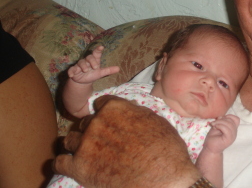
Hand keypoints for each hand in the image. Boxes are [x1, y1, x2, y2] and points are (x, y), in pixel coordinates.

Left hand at [54, 95, 200, 187]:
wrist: (164, 175)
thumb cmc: (165, 148)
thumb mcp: (153, 120)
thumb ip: (134, 113)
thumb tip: (128, 110)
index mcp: (114, 108)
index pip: (101, 103)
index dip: (105, 113)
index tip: (109, 121)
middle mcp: (96, 122)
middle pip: (85, 122)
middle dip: (92, 130)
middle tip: (102, 142)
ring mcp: (86, 145)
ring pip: (69, 140)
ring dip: (76, 145)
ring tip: (85, 153)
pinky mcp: (79, 168)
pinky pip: (59, 163)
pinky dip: (63, 164)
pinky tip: (70, 166)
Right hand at [68, 46, 119, 83]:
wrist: (83, 81)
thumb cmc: (92, 74)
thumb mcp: (101, 73)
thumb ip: (108, 70)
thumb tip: (118, 68)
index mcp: (94, 60)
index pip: (96, 53)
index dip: (98, 49)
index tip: (101, 47)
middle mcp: (87, 61)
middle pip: (89, 57)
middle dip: (92, 61)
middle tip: (95, 67)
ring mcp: (80, 65)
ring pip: (81, 62)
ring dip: (83, 66)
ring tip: (85, 70)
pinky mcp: (74, 70)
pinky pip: (72, 69)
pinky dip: (71, 71)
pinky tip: (72, 74)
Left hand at [203, 114, 239, 153]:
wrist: (210, 148)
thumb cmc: (213, 137)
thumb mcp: (218, 126)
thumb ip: (221, 121)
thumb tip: (221, 116)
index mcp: (233, 129)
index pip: (237, 119)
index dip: (229, 116)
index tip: (221, 119)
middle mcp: (234, 133)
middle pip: (232, 120)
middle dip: (222, 119)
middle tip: (214, 123)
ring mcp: (232, 136)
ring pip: (229, 124)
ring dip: (219, 122)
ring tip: (214, 125)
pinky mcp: (229, 139)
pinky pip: (226, 129)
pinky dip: (220, 126)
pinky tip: (215, 128)